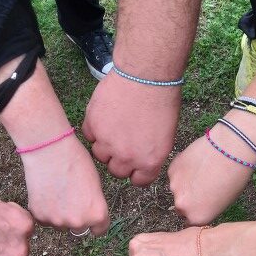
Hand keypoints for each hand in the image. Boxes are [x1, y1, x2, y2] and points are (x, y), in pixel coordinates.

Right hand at [21, 133, 109, 235]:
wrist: (50, 151)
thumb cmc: (76, 161)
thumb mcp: (96, 184)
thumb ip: (93, 204)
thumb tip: (87, 214)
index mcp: (97, 214)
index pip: (100, 230)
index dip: (95, 219)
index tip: (89, 212)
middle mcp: (78, 223)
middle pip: (79, 229)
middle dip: (76, 218)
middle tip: (70, 197)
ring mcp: (57, 222)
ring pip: (61, 224)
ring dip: (60, 215)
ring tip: (57, 192)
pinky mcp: (39, 217)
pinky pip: (45, 219)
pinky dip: (45, 210)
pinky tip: (46, 192)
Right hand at [83, 71, 180, 185]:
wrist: (146, 75)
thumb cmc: (162, 100)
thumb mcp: (166, 134)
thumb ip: (150, 153)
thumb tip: (139, 159)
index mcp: (149, 161)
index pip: (138, 181)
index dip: (137, 171)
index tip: (136, 164)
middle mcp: (127, 157)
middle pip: (116, 171)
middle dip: (120, 160)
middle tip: (123, 144)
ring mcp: (107, 142)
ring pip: (100, 155)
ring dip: (105, 146)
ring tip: (114, 128)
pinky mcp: (93, 125)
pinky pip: (89, 136)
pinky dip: (95, 129)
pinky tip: (105, 117)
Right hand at [168, 126, 255, 224]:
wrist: (230, 150)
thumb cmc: (235, 176)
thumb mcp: (224, 202)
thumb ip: (207, 209)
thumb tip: (200, 205)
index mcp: (197, 218)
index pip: (191, 221)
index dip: (198, 211)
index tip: (204, 203)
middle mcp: (183, 206)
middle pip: (182, 206)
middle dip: (189, 198)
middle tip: (203, 186)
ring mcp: (174, 187)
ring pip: (178, 189)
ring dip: (185, 183)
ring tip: (202, 171)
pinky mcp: (171, 170)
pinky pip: (175, 173)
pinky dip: (183, 170)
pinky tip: (196, 162)